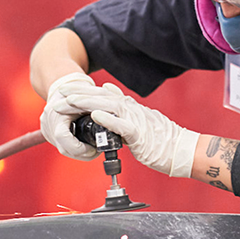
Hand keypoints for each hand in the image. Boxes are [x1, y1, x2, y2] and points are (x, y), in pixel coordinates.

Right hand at [40, 73, 99, 160]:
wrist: (62, 85)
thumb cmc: (78, 91)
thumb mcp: (88, 100)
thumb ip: (97, 111)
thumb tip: (111, 123)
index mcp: (57, 112)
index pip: (63, 137)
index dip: (79, 148)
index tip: (93, 149)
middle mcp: (48, 122)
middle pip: (64, 148)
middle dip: (82, 153)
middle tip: (96, 152)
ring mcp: (46, 128)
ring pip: (63, 149)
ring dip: (78, 152)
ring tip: (92, 150)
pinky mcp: (47, 131)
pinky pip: (61, 144)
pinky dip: (73, 146)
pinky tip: (83, 146)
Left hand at [59, 82, 199, 176]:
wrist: (180, 150)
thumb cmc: (160, 139)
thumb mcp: (138, 119)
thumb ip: (121, 109)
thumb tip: (107, 94)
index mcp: (128, 107)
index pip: (101, 94)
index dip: (82, 91)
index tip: (65, 89)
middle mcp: (131, 109)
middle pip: (101, 97)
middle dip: (79, 94)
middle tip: (59, 92)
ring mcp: (135, 120)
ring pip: (108, 106)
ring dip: (88, 102)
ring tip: (70, 100)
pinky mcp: (140, 135)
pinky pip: (122, 125)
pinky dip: (108, 118)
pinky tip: (95, 115)